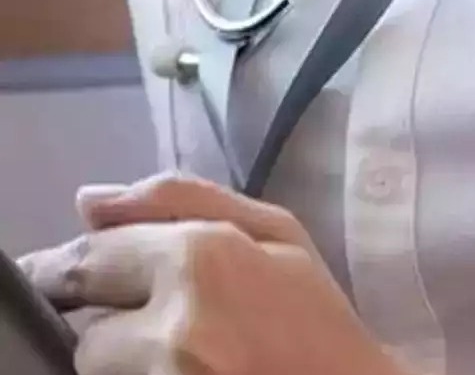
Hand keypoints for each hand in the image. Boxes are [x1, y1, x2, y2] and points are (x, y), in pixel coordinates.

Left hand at [19, 173, 402, 374]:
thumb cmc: (316, 313)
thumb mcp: (277, 231)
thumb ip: (181, 199)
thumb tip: (88, 203)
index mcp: (203, 258)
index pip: (89, 259)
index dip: (76, 270)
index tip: (79, 280)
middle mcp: (176, 327)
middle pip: (87, 328)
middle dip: (113, 322)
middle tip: (166, 324)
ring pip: (102, 370)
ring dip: (129, 362)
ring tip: (189, 351)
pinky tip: (189, 368)